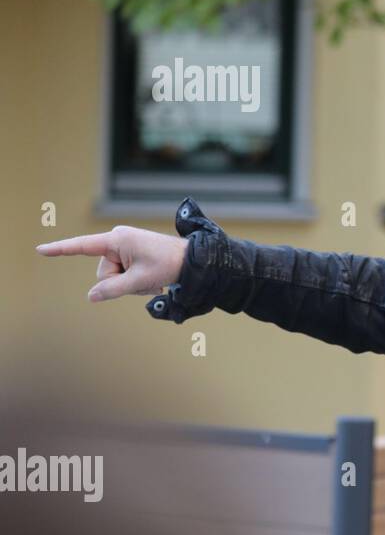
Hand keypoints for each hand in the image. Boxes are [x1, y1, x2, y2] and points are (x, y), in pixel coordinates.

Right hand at [36, 226, 188, 302]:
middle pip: (103, 273)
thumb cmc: (168, 265)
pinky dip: (136, 281)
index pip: (82, 246)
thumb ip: (112, 289)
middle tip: (146, 279)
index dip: (60, 250)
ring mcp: (124, 245)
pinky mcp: (131, 252)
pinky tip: (153, 279)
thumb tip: (91, 296)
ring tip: (152, 279)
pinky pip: (123, 273)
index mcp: (116, 239)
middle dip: (122, 282)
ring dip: (132, 284)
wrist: (193, 260)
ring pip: (114, 277)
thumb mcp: (139, 281)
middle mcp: (117, 239)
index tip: (40, 250)